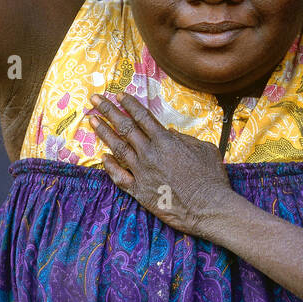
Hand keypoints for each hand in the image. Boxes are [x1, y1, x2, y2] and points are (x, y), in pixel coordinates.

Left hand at [87, 92, 233, 235]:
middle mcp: (150, 153)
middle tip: (95, 100)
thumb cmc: (211, 177)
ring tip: (92, 121)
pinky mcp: (139, 192)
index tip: (119, 95)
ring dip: (104, 133)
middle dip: (109, 110)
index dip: (130, 104)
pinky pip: (119, 177)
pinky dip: (110, 167)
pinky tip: (103, 157)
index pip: (143, 117)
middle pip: (125, 127)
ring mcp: (142, 172)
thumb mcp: (204, 148)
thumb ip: (184, 138)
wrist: (208, 207)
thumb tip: (169, 132)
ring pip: (118, 148)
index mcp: (166, 140)